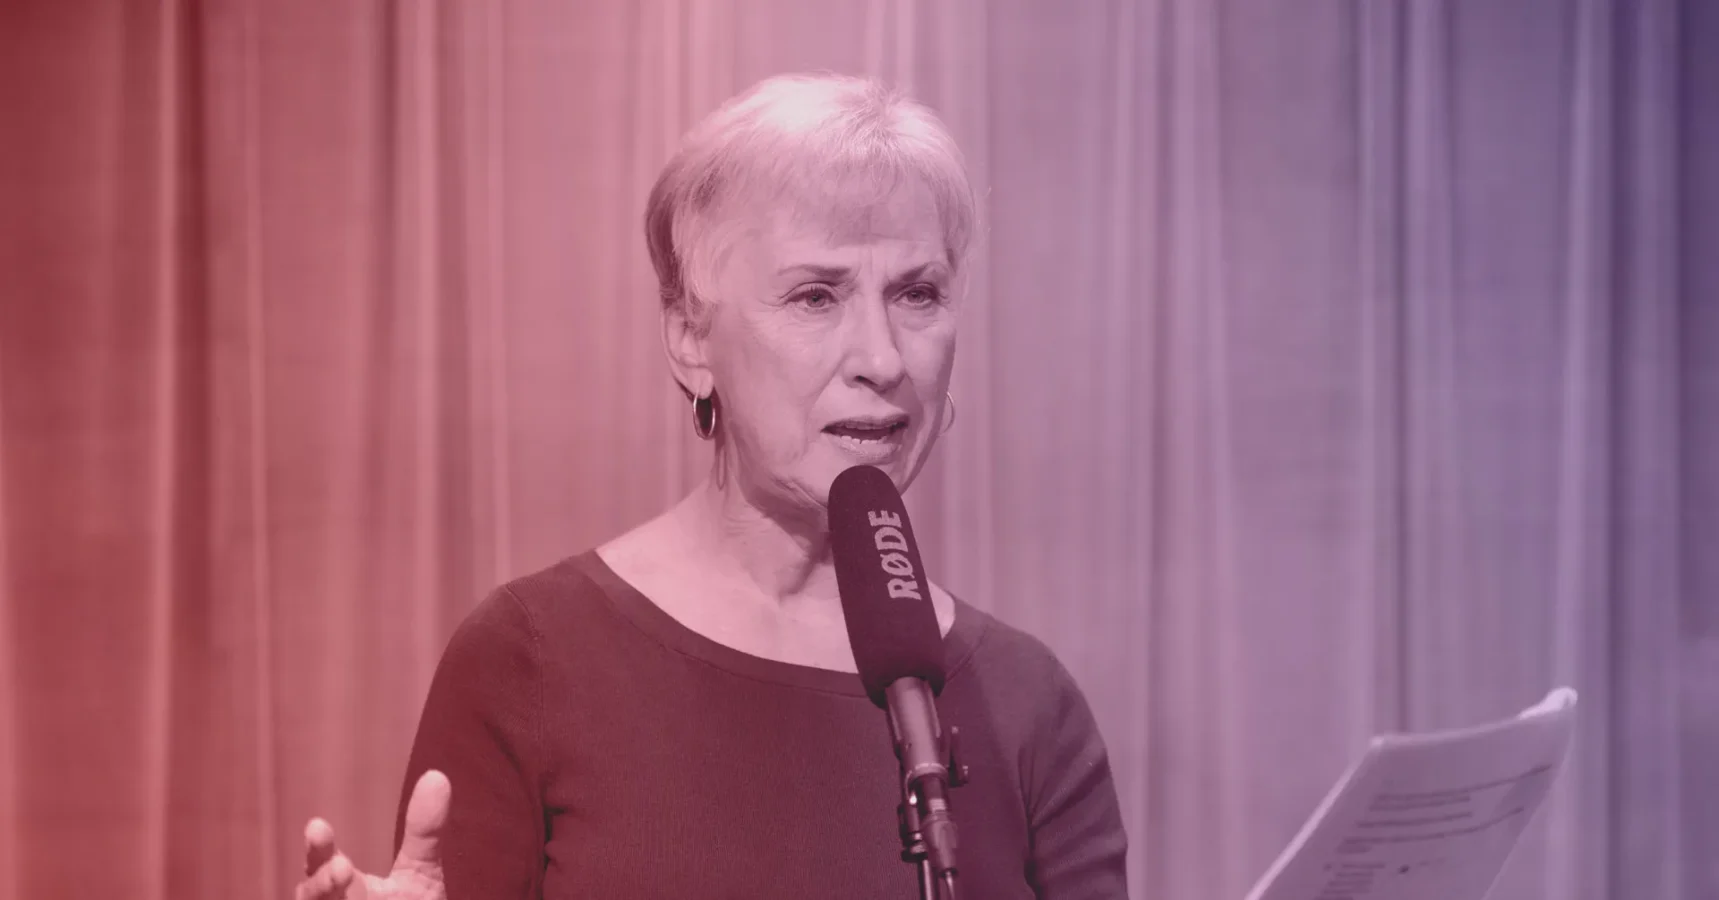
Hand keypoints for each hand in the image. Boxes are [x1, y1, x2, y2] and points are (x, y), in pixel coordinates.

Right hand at [295, 770, 450, 899]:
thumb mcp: (419, 875)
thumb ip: (424, 831)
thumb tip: (438, 776)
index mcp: (342, 889)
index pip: (322, 867)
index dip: (319, 850)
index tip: (317, 826)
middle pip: (313, 898)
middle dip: (321, 885)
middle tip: (340, 869)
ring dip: (326, 898)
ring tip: (343, 876)